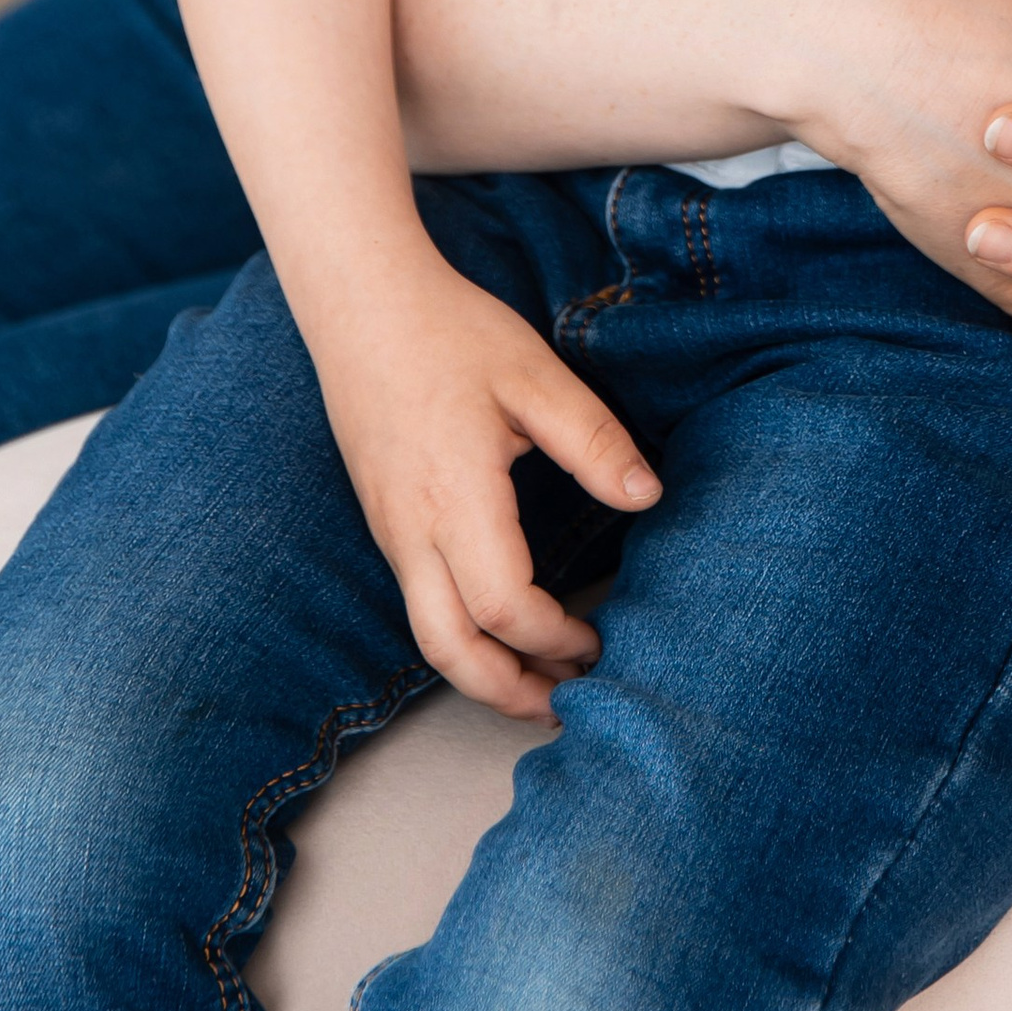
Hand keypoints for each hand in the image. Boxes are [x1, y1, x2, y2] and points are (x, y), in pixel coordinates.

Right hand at [311, 242, 659, 716]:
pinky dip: (460, 635)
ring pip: (427, 634)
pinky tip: (498, 624)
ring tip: (537, 684)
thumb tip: (650, 496)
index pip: (502, 605)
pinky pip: (418, 600)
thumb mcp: (535, 377)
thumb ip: (592, 441)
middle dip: (506, 691)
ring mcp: (389, 529)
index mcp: (454, 498)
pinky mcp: (384, 520)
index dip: (553, 637)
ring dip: (481, 671)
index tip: (598, 636)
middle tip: (564, 705)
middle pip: (450, 649)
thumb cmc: (451, 334)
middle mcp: (411, 530)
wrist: (361, 305)